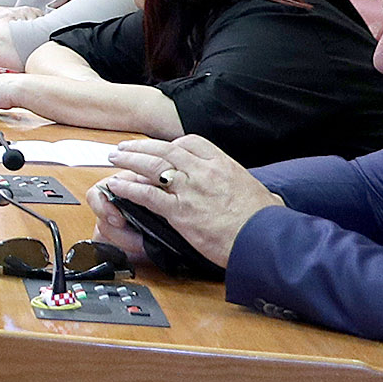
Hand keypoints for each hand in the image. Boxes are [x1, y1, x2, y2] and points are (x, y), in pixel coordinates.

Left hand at [100, 135, 281, 265]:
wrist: (264, 239)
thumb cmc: (265, 221)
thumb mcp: (263, 195)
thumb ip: (254, 190)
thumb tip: (268, 198)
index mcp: (223, 165)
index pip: (191, 143)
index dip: (172, 143)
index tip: (161, 147)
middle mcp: (203, 172)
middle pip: (165, 150)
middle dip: (142, 147)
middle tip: (125, 148)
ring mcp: (190, 190)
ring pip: (152, 166)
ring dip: (129, 160)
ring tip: (115, 159)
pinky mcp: (179, 211)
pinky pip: (147, 195)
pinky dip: (129, 189)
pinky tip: (117, 186)